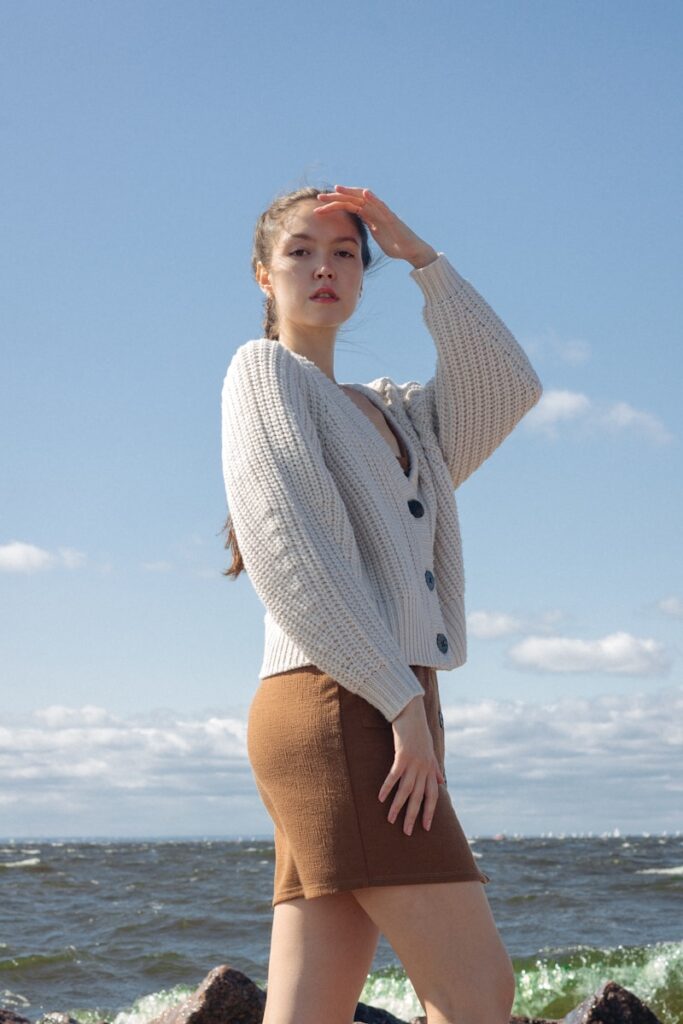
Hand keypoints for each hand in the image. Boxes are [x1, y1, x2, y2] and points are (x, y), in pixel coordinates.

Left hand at [314, 185, 437, 268]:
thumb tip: (356, 233)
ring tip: (336, 188)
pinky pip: (381, 206)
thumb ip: (368, 230)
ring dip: (350, 193)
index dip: (334, 205)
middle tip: (319, 197)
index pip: (348, 206)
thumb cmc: (395, 245)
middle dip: (335, 198)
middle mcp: (374, 211)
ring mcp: (382, 213)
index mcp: (369, 216)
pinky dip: (373, 199)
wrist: (411, 250)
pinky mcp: (391, 218)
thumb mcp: (376, 236)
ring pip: (364, 199)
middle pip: (352, 200)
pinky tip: (364, 193)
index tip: (319, 206)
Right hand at [379, 695, 444, 835]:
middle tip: (406, 832)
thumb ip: (435, 768)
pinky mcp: (402, 756)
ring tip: (391, 820)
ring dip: (398, 806)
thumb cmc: (420, 733)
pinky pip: (394, 776)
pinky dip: (387, 787)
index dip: (430, 812)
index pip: (433, 796)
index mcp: (430, 769)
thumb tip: (442, 781)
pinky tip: (381, 798)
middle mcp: (424, 769)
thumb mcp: (431, 751)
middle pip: (419, 798)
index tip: (426, 828)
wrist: (412, 713)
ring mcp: (414, 763)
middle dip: (413, 816)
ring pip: (406, 790)